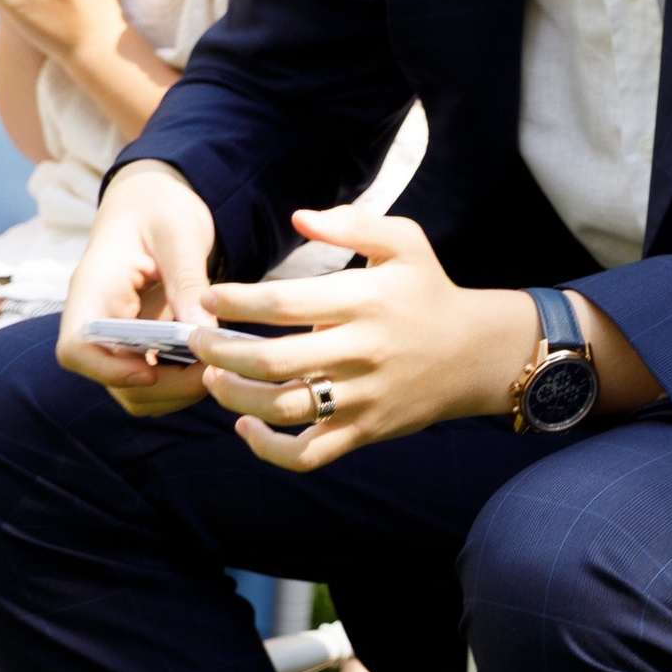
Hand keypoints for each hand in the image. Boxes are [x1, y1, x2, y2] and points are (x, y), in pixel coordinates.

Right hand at [56, 162, 217, 411]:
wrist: (155, 198)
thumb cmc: (161, 207)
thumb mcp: (180, 234)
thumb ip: (188, 282)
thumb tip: (202, 332)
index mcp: (94, 288)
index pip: (76, 348)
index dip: (108, 370)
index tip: (153, 372)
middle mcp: (99, 318)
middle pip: (110, 378)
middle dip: (162, 387)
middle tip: (214, 370)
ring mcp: (119, 333)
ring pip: (133, 388)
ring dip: (176, 390)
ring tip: (220, 365)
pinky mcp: (142, 340)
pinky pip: (154, 378)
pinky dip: (183, 381)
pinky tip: (215, 360)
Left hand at [191, 204, 541, 470]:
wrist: (476, 353)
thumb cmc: (427, 291)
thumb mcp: (404, 242)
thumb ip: (352, 224)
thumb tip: (299, 217)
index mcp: (365, 300)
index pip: (284, 303)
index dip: (235, 301)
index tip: (210, 298)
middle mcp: (362, 352)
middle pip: (272, 361)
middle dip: (220, 351)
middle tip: (195, 339)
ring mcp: (362, 397)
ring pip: (283, 409)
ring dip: (234, 397)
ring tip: (213, 378)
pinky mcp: (363, 431)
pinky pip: (308, 454)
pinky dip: (268, 449)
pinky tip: (246, 426)